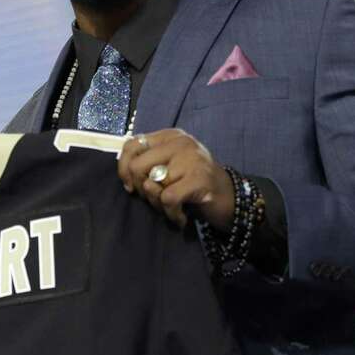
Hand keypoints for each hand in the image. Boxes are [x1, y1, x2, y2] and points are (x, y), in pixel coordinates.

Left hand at [117, 129, 233, 229]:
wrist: (231, 200)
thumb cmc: (194, 186)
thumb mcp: (168, 171)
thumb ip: (147, 167)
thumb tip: (126, 176)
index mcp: (170, 136)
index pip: (132, 144)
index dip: (124, 168)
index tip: (131, 187)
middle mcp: (181, 142)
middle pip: (137, 166)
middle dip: (141, 191)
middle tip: (158, 201)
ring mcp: (192, 158)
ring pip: (151, 184)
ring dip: (157, 205)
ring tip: (172, 208)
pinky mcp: (199, 178)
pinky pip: (167, 199)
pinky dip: (171, 214)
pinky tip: (180, 217)